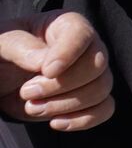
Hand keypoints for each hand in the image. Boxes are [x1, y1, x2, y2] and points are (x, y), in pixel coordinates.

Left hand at [0, 11, 114, 131]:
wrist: (0, 76)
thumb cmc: (3, 52)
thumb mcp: (3, 44)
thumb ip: (21, 48)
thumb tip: (44, 63)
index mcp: (66, 25)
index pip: (82, 35)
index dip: (68, 53)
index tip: (45, 71)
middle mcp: (86, 47)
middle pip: (97, 66)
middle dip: (61, 86)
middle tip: (26, 92)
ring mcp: (92, 74)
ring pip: (101, 90)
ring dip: (65, 105)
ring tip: (32, 107)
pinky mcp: (90, 98)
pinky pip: (104, 109)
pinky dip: (83, 120)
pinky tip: (55, 122)